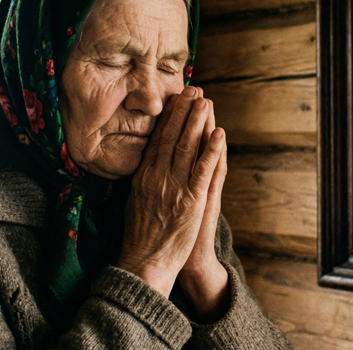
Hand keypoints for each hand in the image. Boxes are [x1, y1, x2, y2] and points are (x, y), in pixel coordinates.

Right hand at [116, 86, 226, 300]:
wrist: (145, 262)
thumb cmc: (140, 236)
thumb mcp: (133, 202)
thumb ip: (141, 181)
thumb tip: (145, 163)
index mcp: (142, 177)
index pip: (157, 139)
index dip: (168, 117)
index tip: (176, 99)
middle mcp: (157, 178)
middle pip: (172, 137)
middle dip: (183, 111)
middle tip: (193, 90)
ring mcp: (174, 188)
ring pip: (188, 147)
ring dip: (198, 122)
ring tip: (206, 102)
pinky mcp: (192, 200)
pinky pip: (204, 169)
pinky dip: (212, 150)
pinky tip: (219, 134)